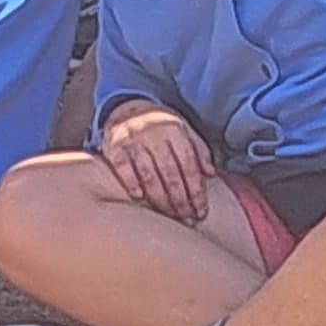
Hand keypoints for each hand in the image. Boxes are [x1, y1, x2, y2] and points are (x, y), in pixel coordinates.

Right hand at [98, 102, 215, 222]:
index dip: (196, 189)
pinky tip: (138, 197)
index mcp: (175, 130)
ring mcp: (134, 139)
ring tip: (168, 214)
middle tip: (186, 218)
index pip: (189, 164)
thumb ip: (199, 150)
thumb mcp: (184, 130)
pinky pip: (122, 166)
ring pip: (149, 173)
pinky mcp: (114, 144)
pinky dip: (131, 181)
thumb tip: (211, 174)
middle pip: (170, 172)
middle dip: (180, 199)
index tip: (200, 210)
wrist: (128, 107)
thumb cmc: (161, 126)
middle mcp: (155, 133)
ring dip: (159, 197)